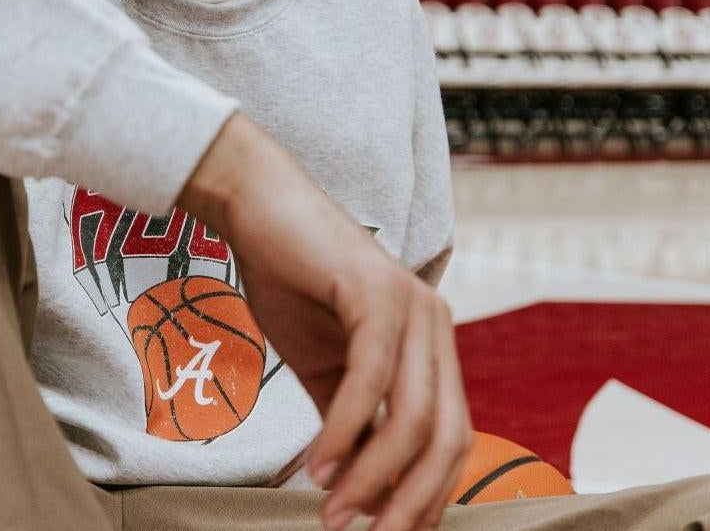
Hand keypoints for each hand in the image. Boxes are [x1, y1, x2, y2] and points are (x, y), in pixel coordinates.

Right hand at [182, 113, 472, 530]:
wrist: (258, 209)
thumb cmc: (291, 280)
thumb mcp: (325, 368)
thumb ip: (351, 421)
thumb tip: (362, 491)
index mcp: (432, 342)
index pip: (451, 438)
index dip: (426, 495)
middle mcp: (435, 323)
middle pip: (447, 438)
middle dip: (409, 502)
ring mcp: (412, 304)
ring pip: (414, 417)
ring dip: (372, 479)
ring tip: (332, 512)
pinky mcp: (377, 291)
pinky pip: (371, 380)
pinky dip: (344, 432)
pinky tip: (317, 464)